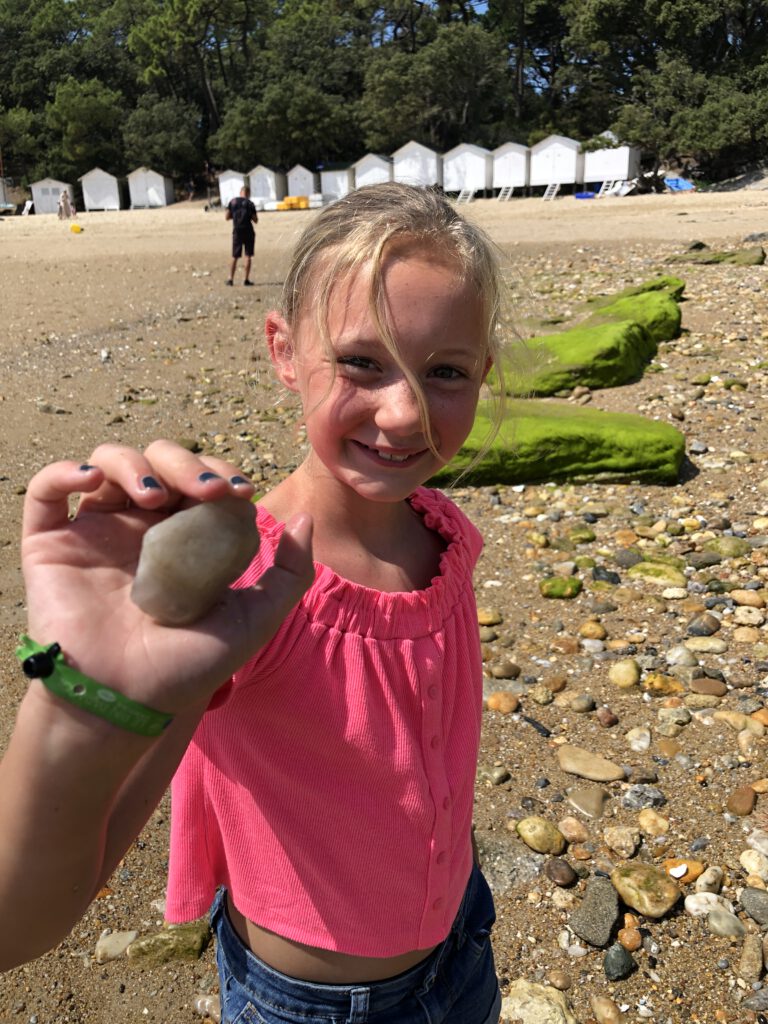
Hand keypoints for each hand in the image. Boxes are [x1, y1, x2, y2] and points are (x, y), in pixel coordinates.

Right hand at [21, 441, 313, 715]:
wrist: (128, 702)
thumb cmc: (188, 667)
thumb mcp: (255, 619)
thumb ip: (291, 573)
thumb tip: (307, 518)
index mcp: (181, 537)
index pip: (197, 479)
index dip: (218, 472)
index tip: (239, 492)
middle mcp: (137, 527)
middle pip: (157, 462)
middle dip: (185, 463)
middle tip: (207, 490)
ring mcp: (93, 532)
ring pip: (107, 463)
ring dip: (134, 463)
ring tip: (154, 497)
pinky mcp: (50, 544)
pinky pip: (46, 492)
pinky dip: (64, 471)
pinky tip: (93, 480)